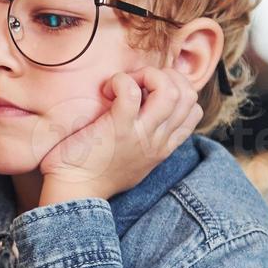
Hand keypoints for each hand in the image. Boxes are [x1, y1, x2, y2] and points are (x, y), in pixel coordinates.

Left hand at [37, 66, 202, 204]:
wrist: (73, 191)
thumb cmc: (94, 173)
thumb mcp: (133, 161)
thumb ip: (146, 141)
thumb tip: (143, 113)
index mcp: (163, 147)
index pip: (194, 110)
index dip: (176, 89)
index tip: (149, 91)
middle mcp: (158, 140)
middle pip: (189, 95)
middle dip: (165, 77)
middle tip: (136, 83)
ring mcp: (141, 134)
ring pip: (170, 90)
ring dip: (148, 75)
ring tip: (125, 84)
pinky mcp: (119, 128)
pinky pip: (131, 91)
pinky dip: (120, 81)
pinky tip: (106, 90)